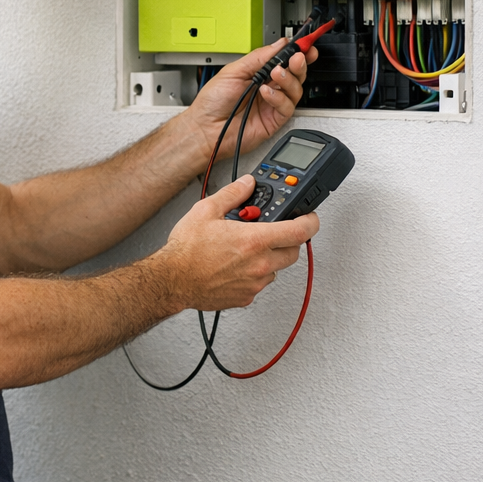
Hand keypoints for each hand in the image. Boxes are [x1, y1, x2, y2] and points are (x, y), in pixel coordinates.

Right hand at [154, 175, 317, 311]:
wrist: (172, 280)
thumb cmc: (186, 250)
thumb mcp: (206, 210)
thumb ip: (232, 195)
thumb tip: (246, 184)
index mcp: (254, 240)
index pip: (300, 231)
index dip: (310, 221)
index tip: (310, 217)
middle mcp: (259, 263)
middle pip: (293, 251)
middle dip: (287, 239)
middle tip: (272, 230)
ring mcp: (254, 283)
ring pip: (276, 268)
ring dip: (269, 257)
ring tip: (246, 248)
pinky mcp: (245, 296)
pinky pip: (259, 283)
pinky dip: (254, 273)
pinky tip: (234, 264)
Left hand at [183, 38, 318, 165]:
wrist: (205, 128)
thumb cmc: (213, 101)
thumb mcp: (233, 71)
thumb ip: (258, 57)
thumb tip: (279, 44)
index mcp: (258, 73)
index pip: (283, 60)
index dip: (296, 52)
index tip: (305, 45)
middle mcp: (268, 87)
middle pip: (295, 74)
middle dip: (299, 63)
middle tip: (297, 58)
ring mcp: (272, 104)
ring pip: (295, 89)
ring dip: (289, 78)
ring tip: (276, 73)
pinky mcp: (274, 120)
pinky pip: (287, 107)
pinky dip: (279, 97)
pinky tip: (266, 93)